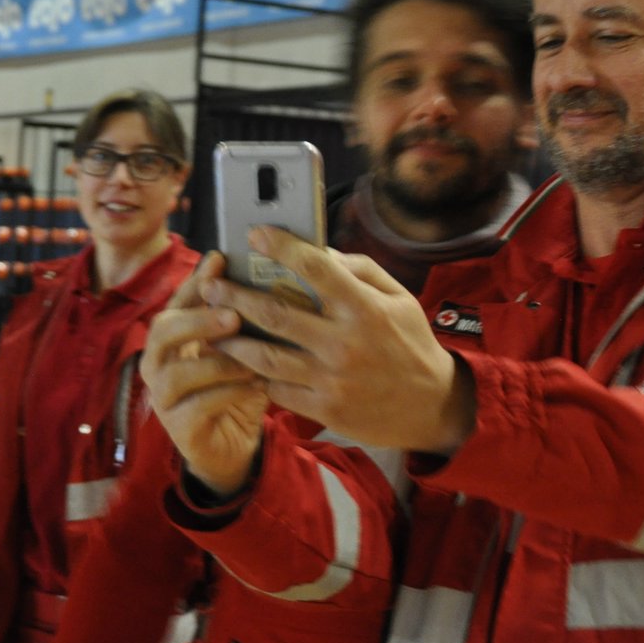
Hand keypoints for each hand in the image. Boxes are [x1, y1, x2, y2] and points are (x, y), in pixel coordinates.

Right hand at [139, 253, 270, 496]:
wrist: (236, 444)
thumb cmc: (239, 387)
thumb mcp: (245, 348)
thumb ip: (246, 318)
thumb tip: (268, 274)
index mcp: (174, 338)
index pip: (178, 302)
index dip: (197, 282)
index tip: (220, 259)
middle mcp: (160, 364)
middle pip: (162, 331)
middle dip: (198, 320)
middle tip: (234, 315)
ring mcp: (165, 397)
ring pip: (178, 372)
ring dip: (219, 362)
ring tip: (254, 359)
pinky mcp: (179, 428)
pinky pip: (198, 406)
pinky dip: (230, 393)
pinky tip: (258, 386)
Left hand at [202, 226, 473, 452]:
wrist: (432, 405)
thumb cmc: (412, 345)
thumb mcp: (399, 298)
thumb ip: (360, 271)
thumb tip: (318, 252)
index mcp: (364, 308)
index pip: (316, 268)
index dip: (282, 247)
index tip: (256, 234)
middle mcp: (344, 342)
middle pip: (274, 313)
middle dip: (234, 296)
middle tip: (210, 285)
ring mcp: (331, 378)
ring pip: (265, 356)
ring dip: (231, 340)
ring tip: (211, 327)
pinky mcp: (324, 408)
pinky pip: (277, 388)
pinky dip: (255, 374)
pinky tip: (239, 362)